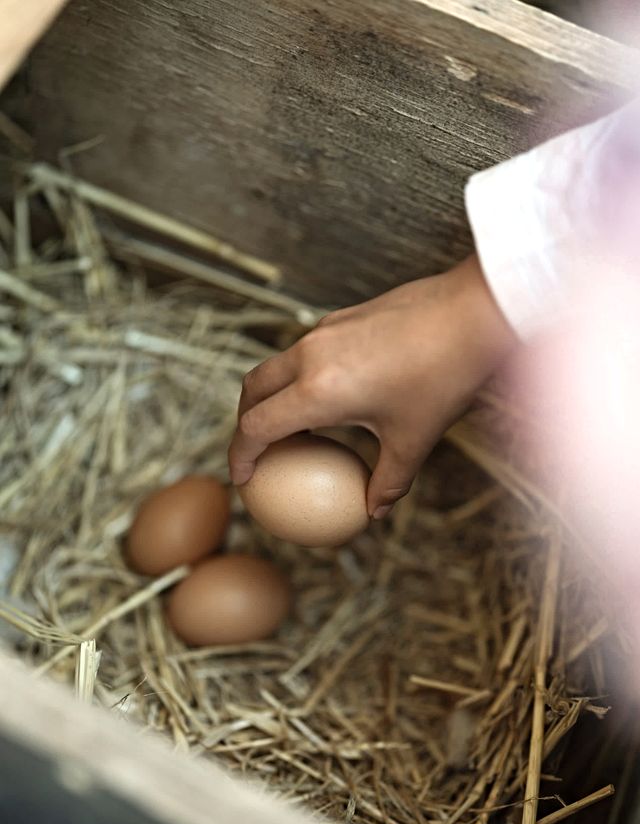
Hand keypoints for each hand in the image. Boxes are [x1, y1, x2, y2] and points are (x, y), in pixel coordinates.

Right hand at [229, 254, 516, 517]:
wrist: (473, 311)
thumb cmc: (445, 377)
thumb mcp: (416, 439)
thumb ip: (390, 480)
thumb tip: (375, 510)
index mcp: (317, 392)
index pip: (257, 427)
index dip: (241, 456)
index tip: (244, 477)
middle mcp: (310, 356)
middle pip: (253, 390)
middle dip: (245, 421)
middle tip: (260, 448)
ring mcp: (324, 331)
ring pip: (276, 365)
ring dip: (271, 395)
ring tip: (293, 423)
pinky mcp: (342, 316)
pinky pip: (303, 350)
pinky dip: (298, 375)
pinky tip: (333, 391)